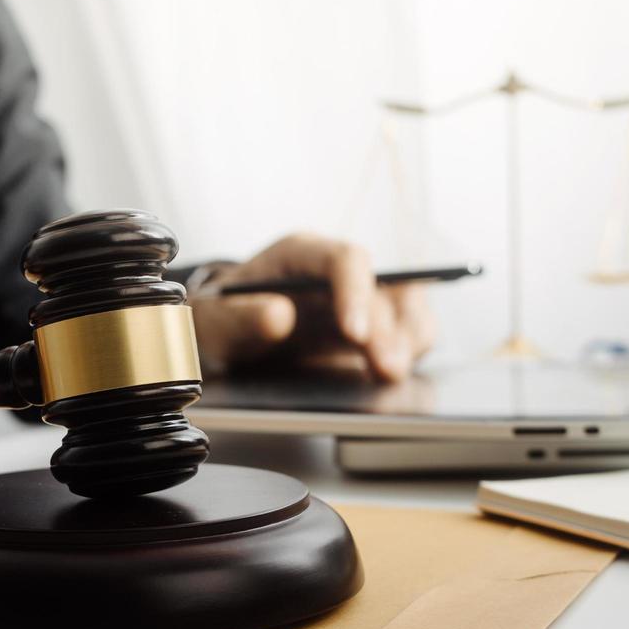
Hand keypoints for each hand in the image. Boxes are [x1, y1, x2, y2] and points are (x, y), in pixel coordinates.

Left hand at [190, 235, 435, 380]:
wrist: (231, 331)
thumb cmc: (225, 317)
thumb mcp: (217, 319)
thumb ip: (242, 317)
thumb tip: (278, 316)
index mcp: (303, 253)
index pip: (346, 259)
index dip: (357, 293)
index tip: (354, 334)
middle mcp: (340, 271)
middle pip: (383, 290)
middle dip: (386, 331)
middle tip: (385, 369)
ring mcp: (362, 298)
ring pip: (408, 308)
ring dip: (408, 340)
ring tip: (393, 373)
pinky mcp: (375, 329)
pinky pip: (410, 334)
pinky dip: (410, 353)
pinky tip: (394, 375)